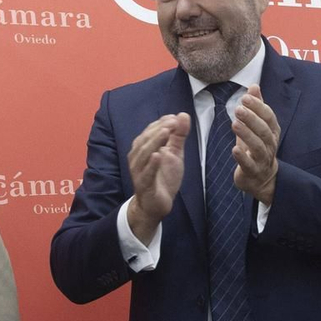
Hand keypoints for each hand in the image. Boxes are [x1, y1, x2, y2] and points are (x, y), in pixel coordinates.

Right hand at [124, 113, 188, 241]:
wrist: (155, 205)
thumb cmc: (162, 177)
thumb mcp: (174, 154)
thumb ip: (178, 136)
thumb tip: (183, 115)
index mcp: (143, 147)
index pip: (151, 130)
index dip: (162, 123)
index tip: (176, 117)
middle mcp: (137, 157)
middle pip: (146, 139)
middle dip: (160, 129)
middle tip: (174, 122)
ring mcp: (139, 171)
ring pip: (144, 153)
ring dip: (155, 141)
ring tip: (166, 132)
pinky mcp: (144, 184)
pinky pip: (146, 173)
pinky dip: (151, 164)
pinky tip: (158, 155)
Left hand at [232, 85, 280, 204]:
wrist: (262, 178)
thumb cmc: (257, 148)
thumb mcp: (257, 126)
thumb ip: (256, 107)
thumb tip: (254, 86)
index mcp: (272, 131)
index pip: (269, 117)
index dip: (258, 107)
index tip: (246, 97)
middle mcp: (270, 144)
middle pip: (263, 130)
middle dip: (252, 119)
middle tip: (239, 108)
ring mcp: (262, 159)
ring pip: (257, 146)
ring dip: (246, 134)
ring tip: (234, 123)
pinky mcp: (252, 171)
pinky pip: (249, 164)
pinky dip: (242, 157)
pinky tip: (235, 149)